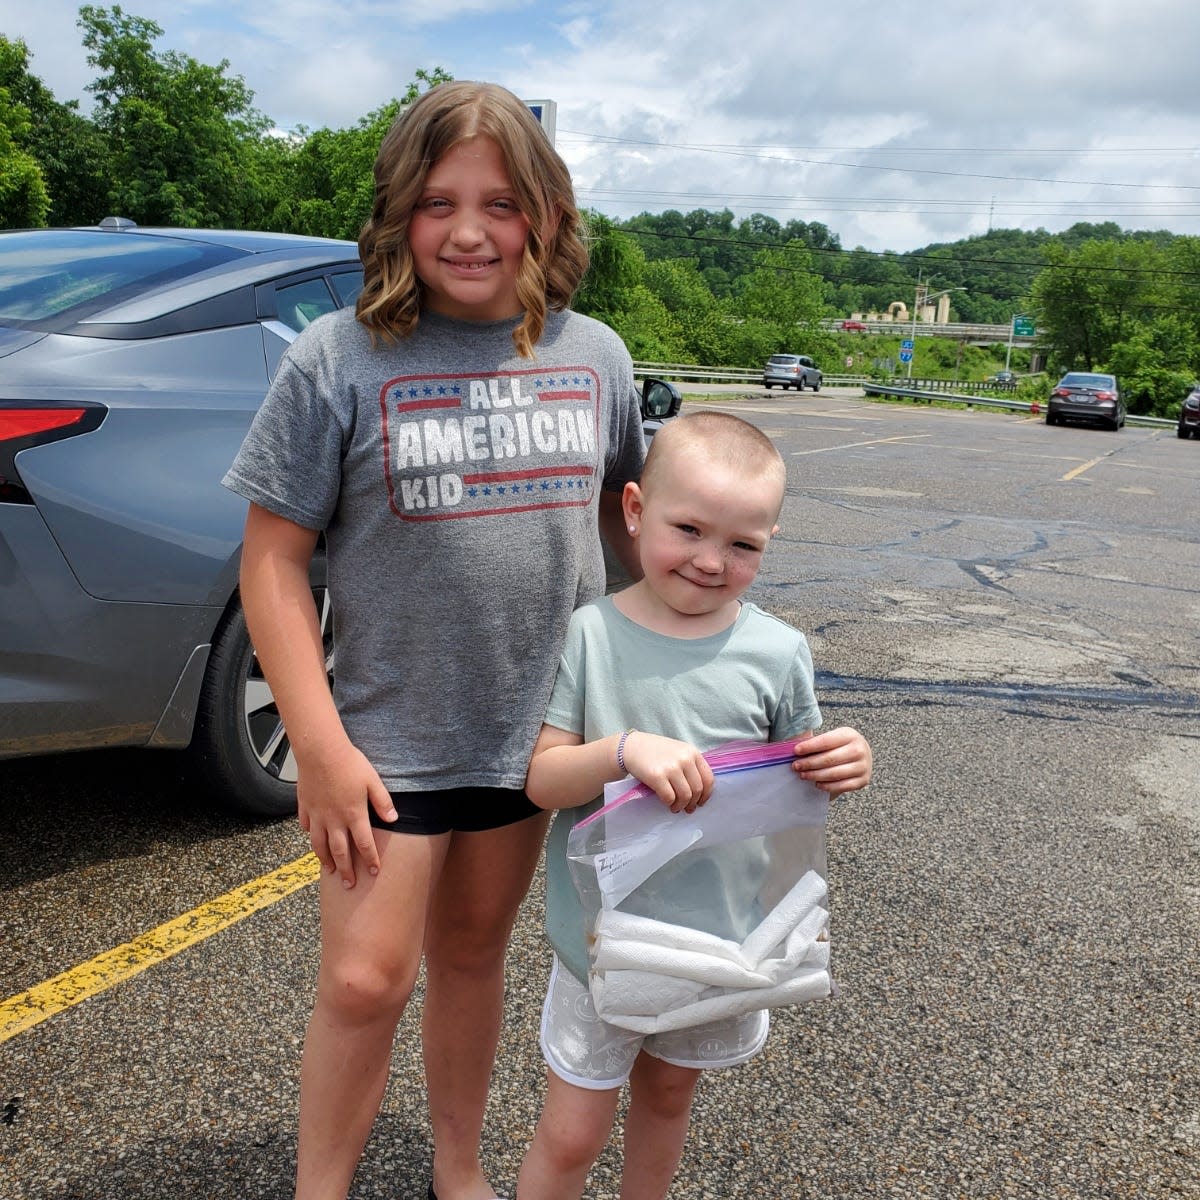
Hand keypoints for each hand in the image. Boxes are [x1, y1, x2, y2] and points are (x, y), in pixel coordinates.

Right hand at [296, 740, 396, 887]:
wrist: (320, 751)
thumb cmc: (349, 763)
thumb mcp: (373, 781)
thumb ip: (382, 802)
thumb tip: (394, 819)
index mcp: (354, 814)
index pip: (364, 844)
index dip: (370, 859)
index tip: (374, 872)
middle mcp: (334, 820)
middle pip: (340, 852)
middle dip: (346, 870)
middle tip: (349, 884)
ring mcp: (317, 815)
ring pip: (320, 845)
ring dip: (325, 860)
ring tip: (329, 871)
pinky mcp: (304, 807)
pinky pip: (306, 826)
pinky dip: (310, 836)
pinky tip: (312, 840)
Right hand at [621, 731, 713, 812]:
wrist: (631, 747)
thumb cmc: (656, 751)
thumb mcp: (678, 751)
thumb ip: (690, 766)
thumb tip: (699, 792)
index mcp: (693, 752)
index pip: (708, 778)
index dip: (706, 794)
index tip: (701, 802)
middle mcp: (685, 759)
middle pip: (697, 789)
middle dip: (693, 803)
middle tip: (688, 809)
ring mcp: (671, 767)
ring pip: (685, 796)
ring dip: (681, 806)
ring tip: (676, 808)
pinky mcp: (657, 776)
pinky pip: (669, 797)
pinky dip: (670, 804)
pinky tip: (667, 804)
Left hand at [791, 727, 872, 797]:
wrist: (862, 755)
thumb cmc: (840, 746)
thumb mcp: (833, 738)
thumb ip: (817, 743)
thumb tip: (795, 751)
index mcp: (850, 735)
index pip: (826, 741)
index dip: (809, 747)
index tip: (796, 751)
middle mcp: (859, 749)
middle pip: (829, 759)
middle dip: (809, 763)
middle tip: (796, 766)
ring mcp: (863, 766)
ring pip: (834, 774)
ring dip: (815, 775)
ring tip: (803, 775)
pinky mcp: (863, 780)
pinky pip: (842, 786)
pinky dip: (827, 786)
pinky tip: (817, 784)